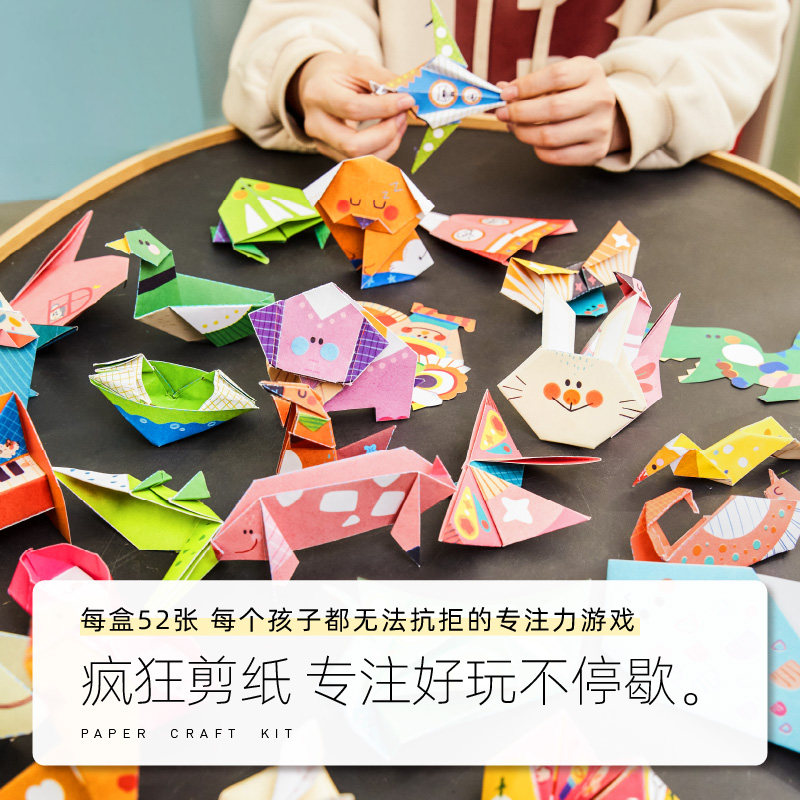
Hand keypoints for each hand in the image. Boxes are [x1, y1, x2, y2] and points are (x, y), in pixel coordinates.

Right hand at [288, 53, 414, 161]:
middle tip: (403, 116)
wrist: (316, 84)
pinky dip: (382, 149)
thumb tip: (407, 95)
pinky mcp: (331, 154)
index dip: (384, 108)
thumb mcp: (358, 65)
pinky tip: (391, 133)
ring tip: (399, 122)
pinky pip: (361, 162)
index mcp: (318, 93)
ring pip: (359, 160)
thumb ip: (382, 79)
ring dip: (388, 144)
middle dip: (386, 134)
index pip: (353, 108)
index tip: (406, 100)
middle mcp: (315, 123)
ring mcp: (322, 143)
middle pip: (353, 145)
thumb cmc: (337, 74)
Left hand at [495, 56, 629, 165]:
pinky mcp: (595, 151)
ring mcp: (600, 127)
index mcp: (590, 72)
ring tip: (514, 127)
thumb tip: (501, 91)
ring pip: (551, 136)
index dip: (526, 86)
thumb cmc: (573, 93)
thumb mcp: (558, 80)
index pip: (556, 76)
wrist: (604, 115)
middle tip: (502, 114)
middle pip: (554, 108)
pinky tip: (534, 141)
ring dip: (524, 133)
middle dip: (520, 113)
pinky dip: (538, 150)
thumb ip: (530, 84)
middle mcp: (601, 99)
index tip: (505, 94)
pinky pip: (556, 156)